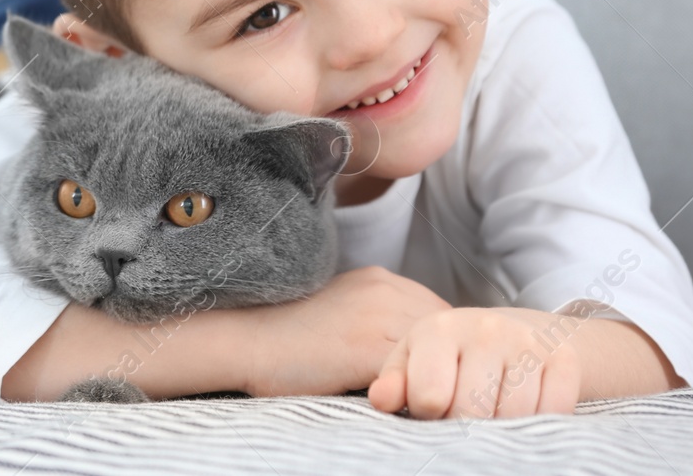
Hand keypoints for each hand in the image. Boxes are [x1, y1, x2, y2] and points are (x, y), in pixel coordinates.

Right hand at [242, 266, 451, 398]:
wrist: (245, 339)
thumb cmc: (287, 338)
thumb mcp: (341, 311)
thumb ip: (378, 321)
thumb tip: (414, 355)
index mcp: (381, 279)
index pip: (439, 315)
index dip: (442, 348)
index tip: (437, 373)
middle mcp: (387, 290)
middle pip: (446, 333)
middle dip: (447, 363)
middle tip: (440, 396)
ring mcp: (380, 316)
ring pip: (437, 355)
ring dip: (437, 381)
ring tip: (427, 408)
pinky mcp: (369, 348)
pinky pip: (416, 377)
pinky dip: (418, 397)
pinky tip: (407, 412)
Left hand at [368, 306, 582, 418]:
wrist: (510, 333)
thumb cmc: (449, 356)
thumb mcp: (414, 362)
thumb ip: (395, 382)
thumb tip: (381, 400)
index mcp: (439, 329)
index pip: (430, 397)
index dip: (429, 416)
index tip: (433, 410)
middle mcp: (485, 329)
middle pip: (472, 412)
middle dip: (464, 427)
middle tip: (464, 417)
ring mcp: (527, 343)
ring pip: (514, 417)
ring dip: (502, 429)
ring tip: (491, 413)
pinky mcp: (564, 359)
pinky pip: (554, 412)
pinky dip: (540, 423)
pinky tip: (524, 412)